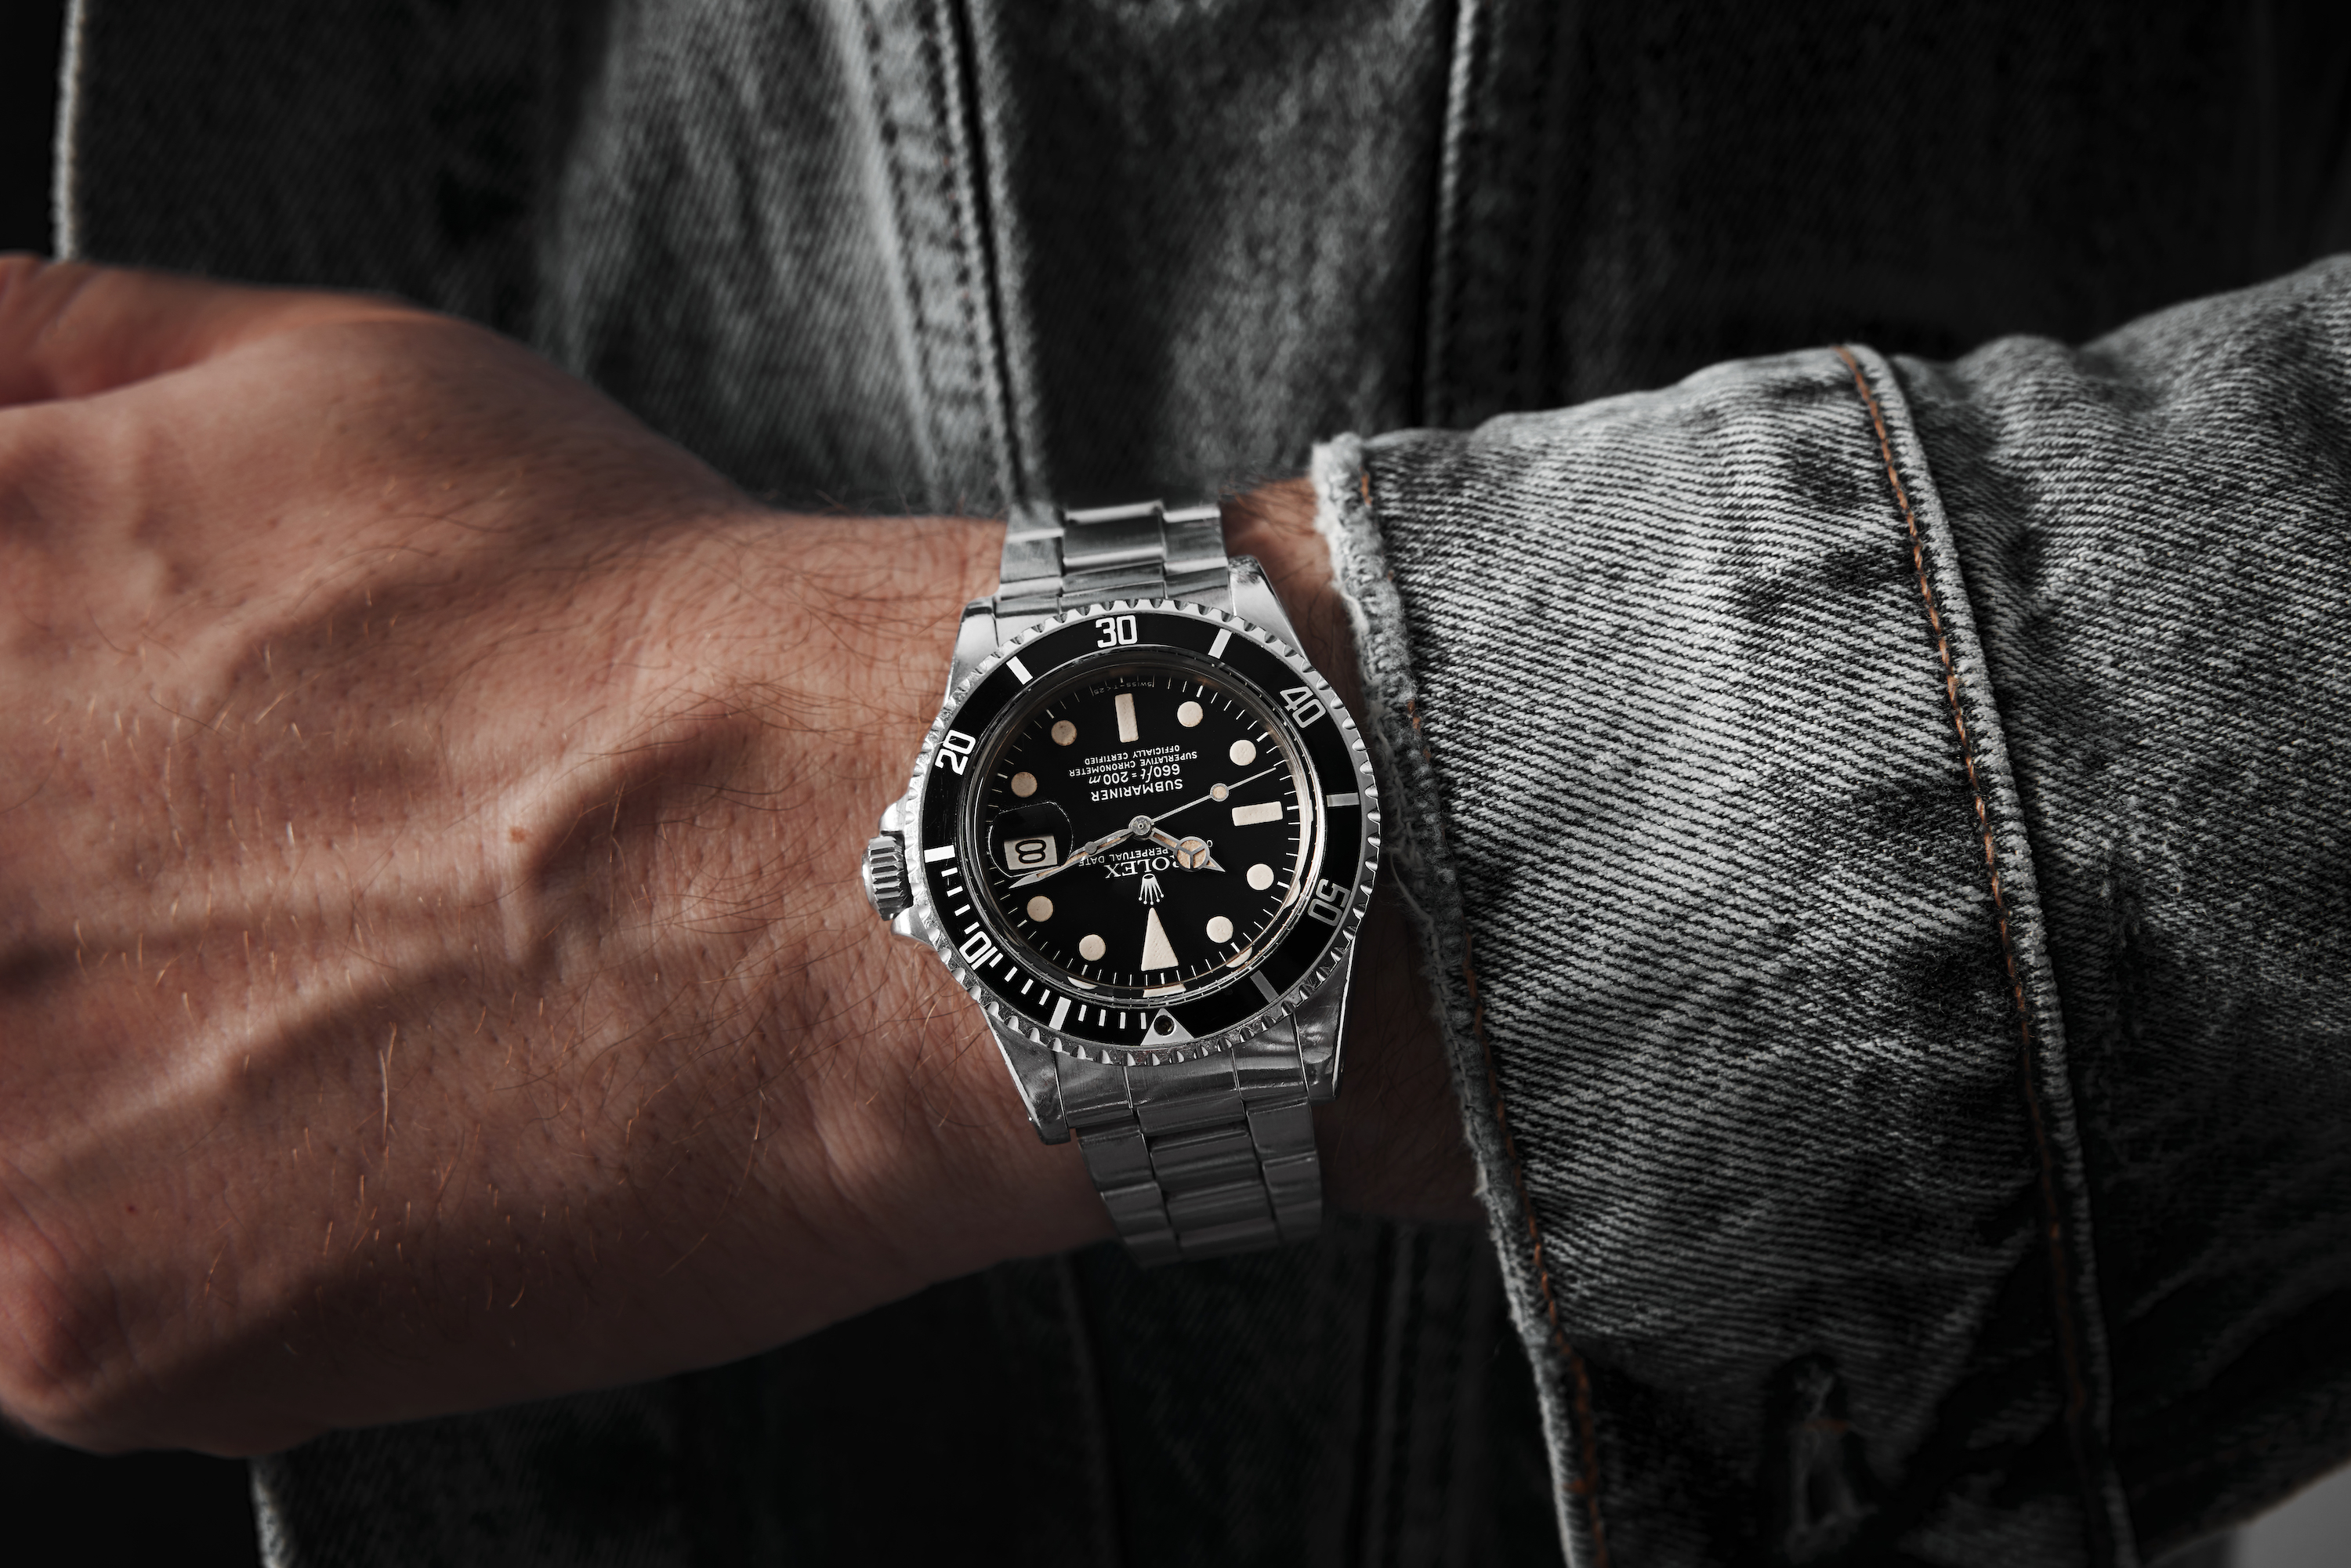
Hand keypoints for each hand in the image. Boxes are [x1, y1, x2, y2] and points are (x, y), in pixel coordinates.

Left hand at [0, 260, 1475, 1458]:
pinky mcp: (73, 1314)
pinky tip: (369, 1159)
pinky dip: (199, 1255)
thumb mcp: (320, 374)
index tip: (88, 812)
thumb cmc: (646, 630)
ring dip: (111, 1095)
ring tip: (320, 1036)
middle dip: (71, 925)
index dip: (26, 791)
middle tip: (260, 920)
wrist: (881, 860)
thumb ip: (55, 362)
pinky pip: (59, 1309)